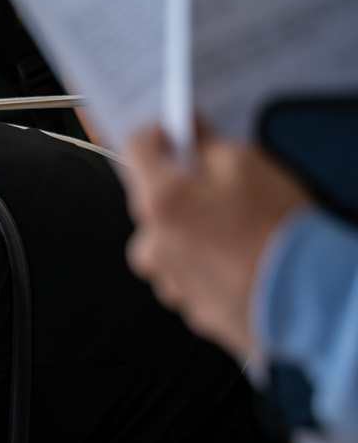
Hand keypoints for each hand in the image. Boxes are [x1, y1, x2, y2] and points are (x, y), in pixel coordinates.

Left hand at [120, 126, 309, 357]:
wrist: (307, 292)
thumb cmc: (278, 230)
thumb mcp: (247, 162)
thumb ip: (206, 144)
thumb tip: (191, 137)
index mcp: (159, 203)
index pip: (135, 151)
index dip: (158, 135)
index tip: (176, 134)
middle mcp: (152, 246)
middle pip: (151, 203)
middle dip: (180, 190)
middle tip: (221, 186)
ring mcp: (170, 281)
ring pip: (168, 243)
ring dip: (192, 231)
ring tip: (238, 230)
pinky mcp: (192, 307)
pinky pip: (190, 275)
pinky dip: (209, 264)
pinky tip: (243, 258)